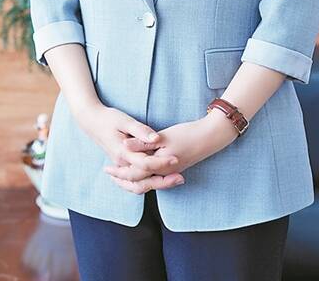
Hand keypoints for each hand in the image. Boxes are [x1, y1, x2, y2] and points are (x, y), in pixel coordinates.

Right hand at [78, 104, 183, 190]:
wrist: (92, 122)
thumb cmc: (109, 119)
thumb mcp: (125, 120)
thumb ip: (140, 131)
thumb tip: (156, 138)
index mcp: (123, 153)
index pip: (145, 164)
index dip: (162, 162)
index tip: (176, 158)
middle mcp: (122, 164)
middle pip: (144, 180)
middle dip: (163, 181)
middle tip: (181, 177)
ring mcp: (121, 167)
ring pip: (139, 184)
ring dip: (157, 184)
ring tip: (175, 180)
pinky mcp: (123, 166)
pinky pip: (135, 181)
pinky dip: (149, 183)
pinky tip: (162, 180)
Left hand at [104, 112, 238, 194]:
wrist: (211, 136)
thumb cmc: (188, 134)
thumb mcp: (164, 137)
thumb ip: (143, 142)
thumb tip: (125, 146)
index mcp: (160, 166)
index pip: (134, 175)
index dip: (119, 173)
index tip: (107, 169)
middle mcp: (164, 173)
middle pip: (139, 182)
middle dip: (123, 179)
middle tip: (108, 173)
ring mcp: (170, 171)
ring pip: (147, 180)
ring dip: (132, 179)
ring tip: (119, 174)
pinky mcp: (174, 166)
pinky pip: (155, 175)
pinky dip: (143, 174)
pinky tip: (139, 166)